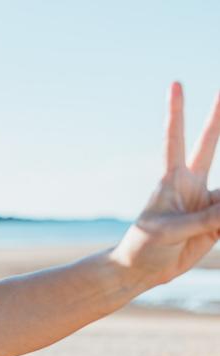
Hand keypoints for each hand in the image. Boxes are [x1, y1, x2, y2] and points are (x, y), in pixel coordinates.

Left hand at [111, 82, 219, 285]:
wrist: (143, 270)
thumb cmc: (145, 246)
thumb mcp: (170, 231)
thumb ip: (204, 220)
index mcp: (172, 180)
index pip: (174, 139)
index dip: (176, 112)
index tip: (175, 84)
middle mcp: (191, 184)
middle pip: (208, 144)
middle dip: (217, 119)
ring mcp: (206, 202)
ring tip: (213, 222)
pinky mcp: (216, 223)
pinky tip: (218, 232)